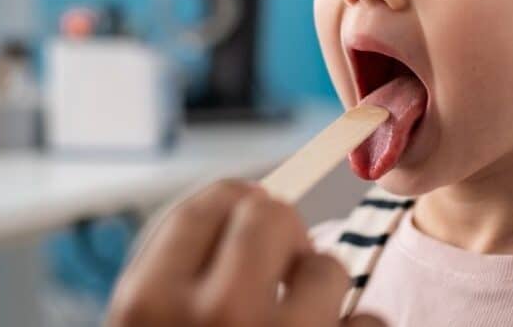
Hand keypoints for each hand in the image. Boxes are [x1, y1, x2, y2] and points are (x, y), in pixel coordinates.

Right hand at [107, 180, 384, 326]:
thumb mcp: (142, 322)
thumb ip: (174, 273)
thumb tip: (247, 198)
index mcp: (148, 304)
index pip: (207, 205)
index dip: (237, 200)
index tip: (254, 204)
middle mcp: (214, 319)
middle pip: (269, 215)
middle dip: (282, 230)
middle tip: (282, 259)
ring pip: (328, 266)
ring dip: (321, 287)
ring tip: (300, 318)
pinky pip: (370, 319)